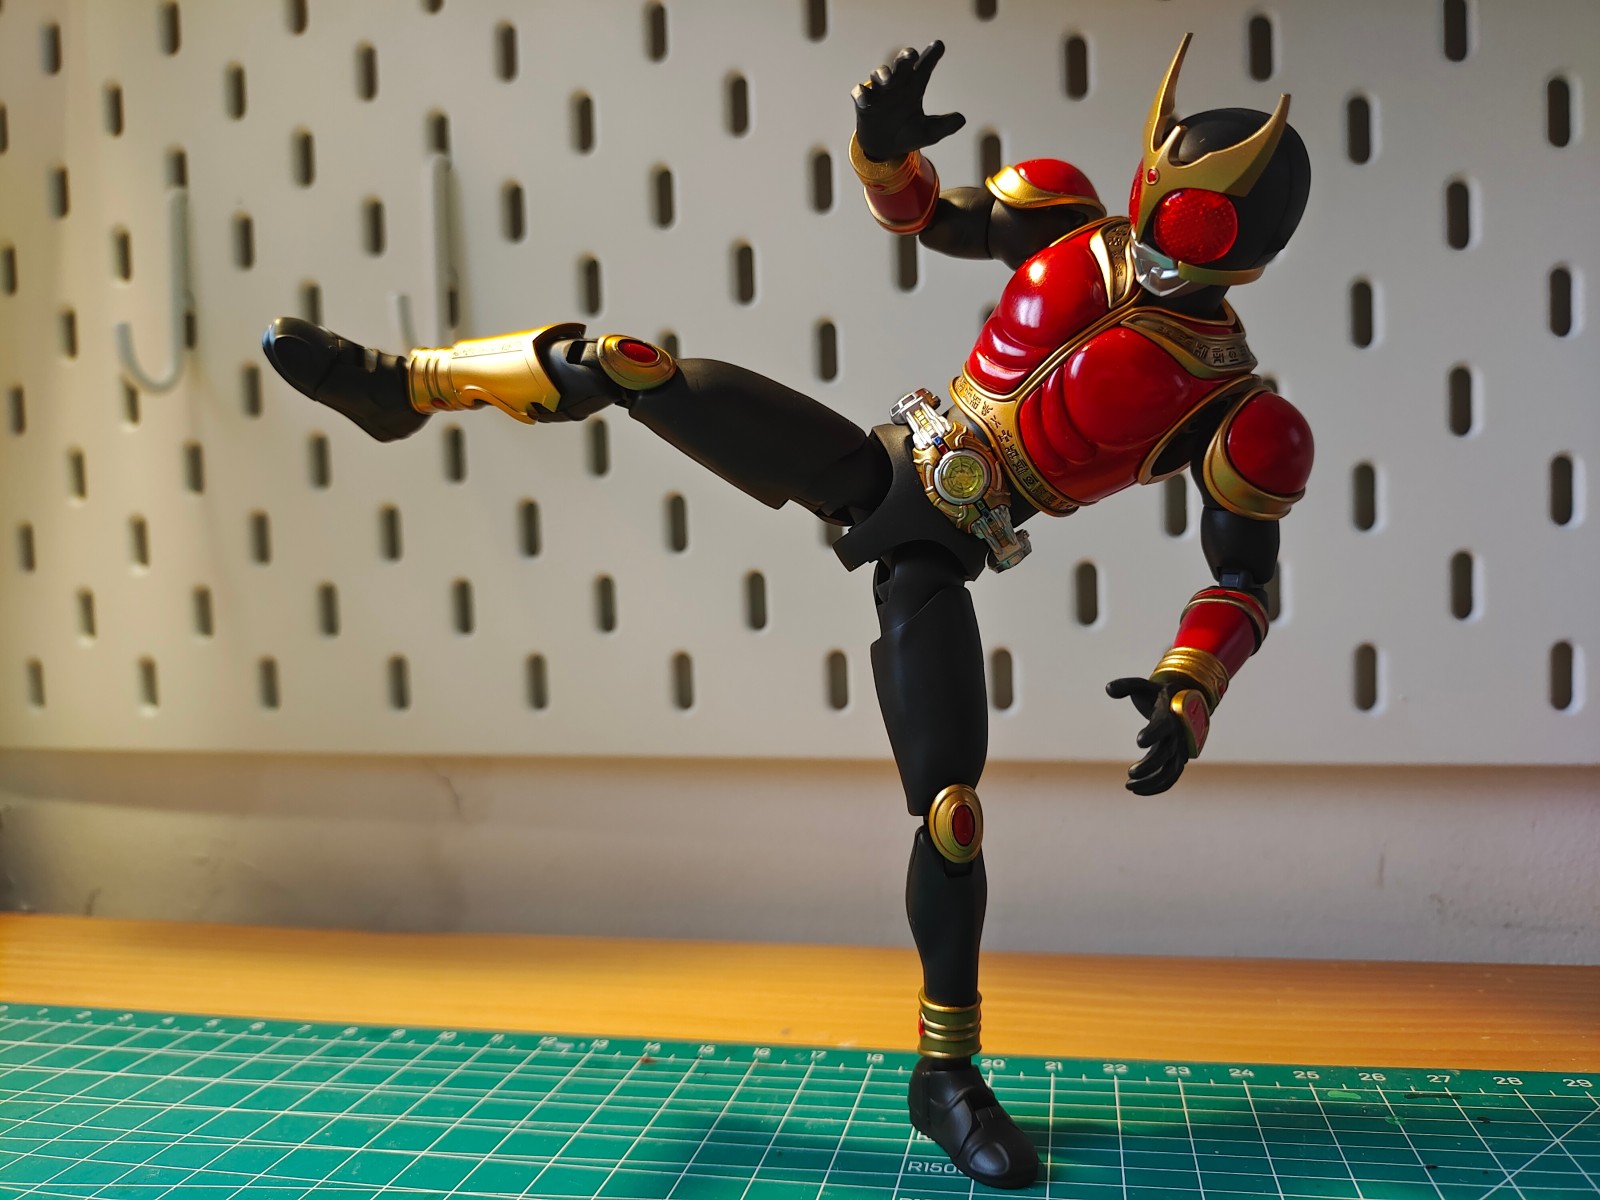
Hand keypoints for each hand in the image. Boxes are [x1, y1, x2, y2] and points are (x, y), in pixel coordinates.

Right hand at [851, 41, 965, 162]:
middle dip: (905, 57)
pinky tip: (866, 103)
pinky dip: (861, 95)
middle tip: (911, 57)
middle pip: (902, 63)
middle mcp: (897, 84)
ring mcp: (879, 92)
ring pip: (879, 74)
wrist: (886, 149)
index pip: (924, 66)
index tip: (939, 46)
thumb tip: (961, 119)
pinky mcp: (863, 103)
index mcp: (914, 87)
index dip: (931, 55)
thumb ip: (945, 126)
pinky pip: (859, 93)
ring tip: (888, 81)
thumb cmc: (908, 135)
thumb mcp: (929, 133)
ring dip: (883, 74)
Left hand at [1105, 677, 1193, 795]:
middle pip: (1166, 755)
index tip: (1139, 741)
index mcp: (1170, 715)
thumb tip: (1108, 689)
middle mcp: (1178, 734)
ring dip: (1152, 782)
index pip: (1163, 726)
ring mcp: (1180, 749)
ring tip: (1129, 786)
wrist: (1184, 702)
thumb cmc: (1158, 694)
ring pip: (1170, 771)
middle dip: (1149, 766)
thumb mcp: (1143, 686)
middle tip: (1130, 773)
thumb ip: (1126, 686)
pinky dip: (1157, 787)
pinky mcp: (1179, 759)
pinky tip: (1138, 790)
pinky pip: (1171, 777)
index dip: (1153, 733)